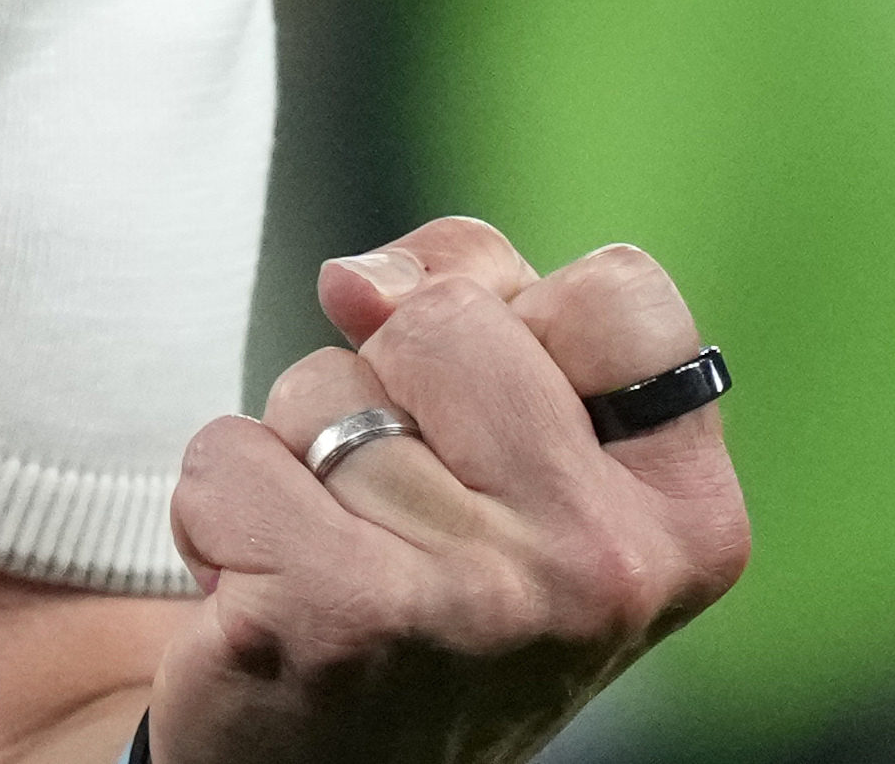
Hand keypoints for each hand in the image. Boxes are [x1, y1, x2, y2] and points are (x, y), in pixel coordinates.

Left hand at [148, 216, 746, 762]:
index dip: (517, 310)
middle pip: (448, 317)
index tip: (485, 406)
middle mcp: (603, 565)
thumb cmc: (426, 596)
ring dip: (294, 456)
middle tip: (394, 507)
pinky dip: (215, 507)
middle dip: (384, 378)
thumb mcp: (514, 459)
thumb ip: (482, 319)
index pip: (625, 292)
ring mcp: (479, 597)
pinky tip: (264, 594)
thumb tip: (361, 279)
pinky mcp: (342, 616)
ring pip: (323, 385)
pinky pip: (227, 453)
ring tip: (331, 560)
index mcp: (680, 520)